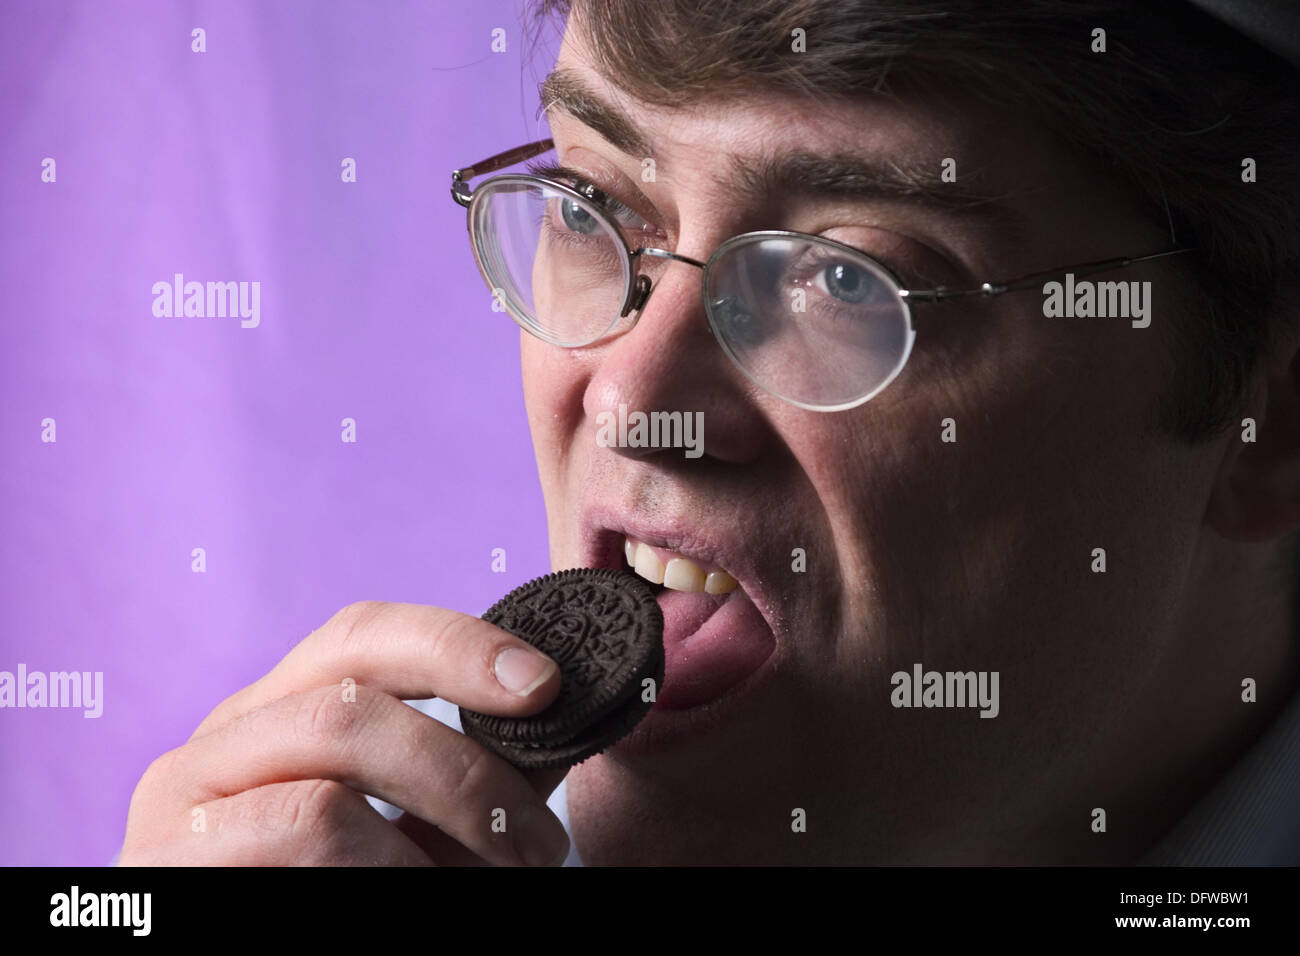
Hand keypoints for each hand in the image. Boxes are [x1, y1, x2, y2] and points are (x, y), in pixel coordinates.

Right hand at [119, 601, 569, 865]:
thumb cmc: (346, 893)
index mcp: (281, 709)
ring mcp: (181, 801)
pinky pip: (310, 827)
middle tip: (539, 839)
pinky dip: (391, 865)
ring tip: (498, 875)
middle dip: (467, 764)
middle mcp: (224, 737)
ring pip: (333, 765)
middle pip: (352, 695)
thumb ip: (461, 774)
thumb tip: (555, 726)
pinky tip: (416, 893)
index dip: (459, 645)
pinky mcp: (167, 864)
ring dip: (445, 817)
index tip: (546, 683)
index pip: (364, 634)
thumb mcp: (409, 826)